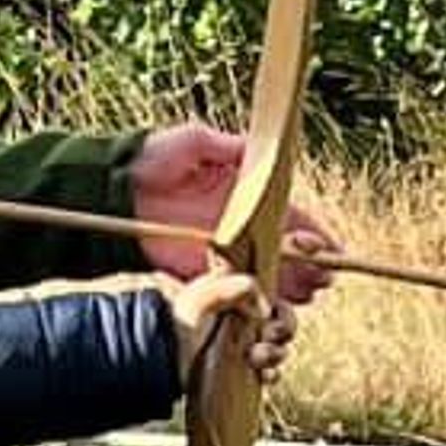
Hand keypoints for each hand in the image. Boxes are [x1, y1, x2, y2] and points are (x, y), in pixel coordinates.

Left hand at [129, 122, 341, 307]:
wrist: (113, 188)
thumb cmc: (153, 157)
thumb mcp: (198, 141)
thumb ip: (233, 147)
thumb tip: (267, 151)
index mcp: (243, 194)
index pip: (289, 215)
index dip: (313, 232)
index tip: (332, 250)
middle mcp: (237, 225)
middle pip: (284, 249)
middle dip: (308, 265)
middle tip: (325, 278)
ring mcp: (218, 250)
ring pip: (264, 271)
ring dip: (288, 284)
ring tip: (308, 294)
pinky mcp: (196, 270)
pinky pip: (230, 287)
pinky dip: (251, 296)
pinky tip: (271, 304)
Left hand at [147, 270, 295, 384]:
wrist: (160, 357)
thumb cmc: (177, 322)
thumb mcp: (205, 295)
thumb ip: (236, 288)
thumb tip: (264, 309)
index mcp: (237, 299)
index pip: (274, 301)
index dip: (280, 310)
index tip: (271, 316)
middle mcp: (242, 323)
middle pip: (281, 326)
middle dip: (282, 331)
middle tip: (267, 336)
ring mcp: (241, 348)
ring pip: (276, 350)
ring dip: (275, 353)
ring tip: (256, 356)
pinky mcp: (237, 371)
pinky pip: (267, 373)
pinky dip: (270, 374)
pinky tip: (263, 375)